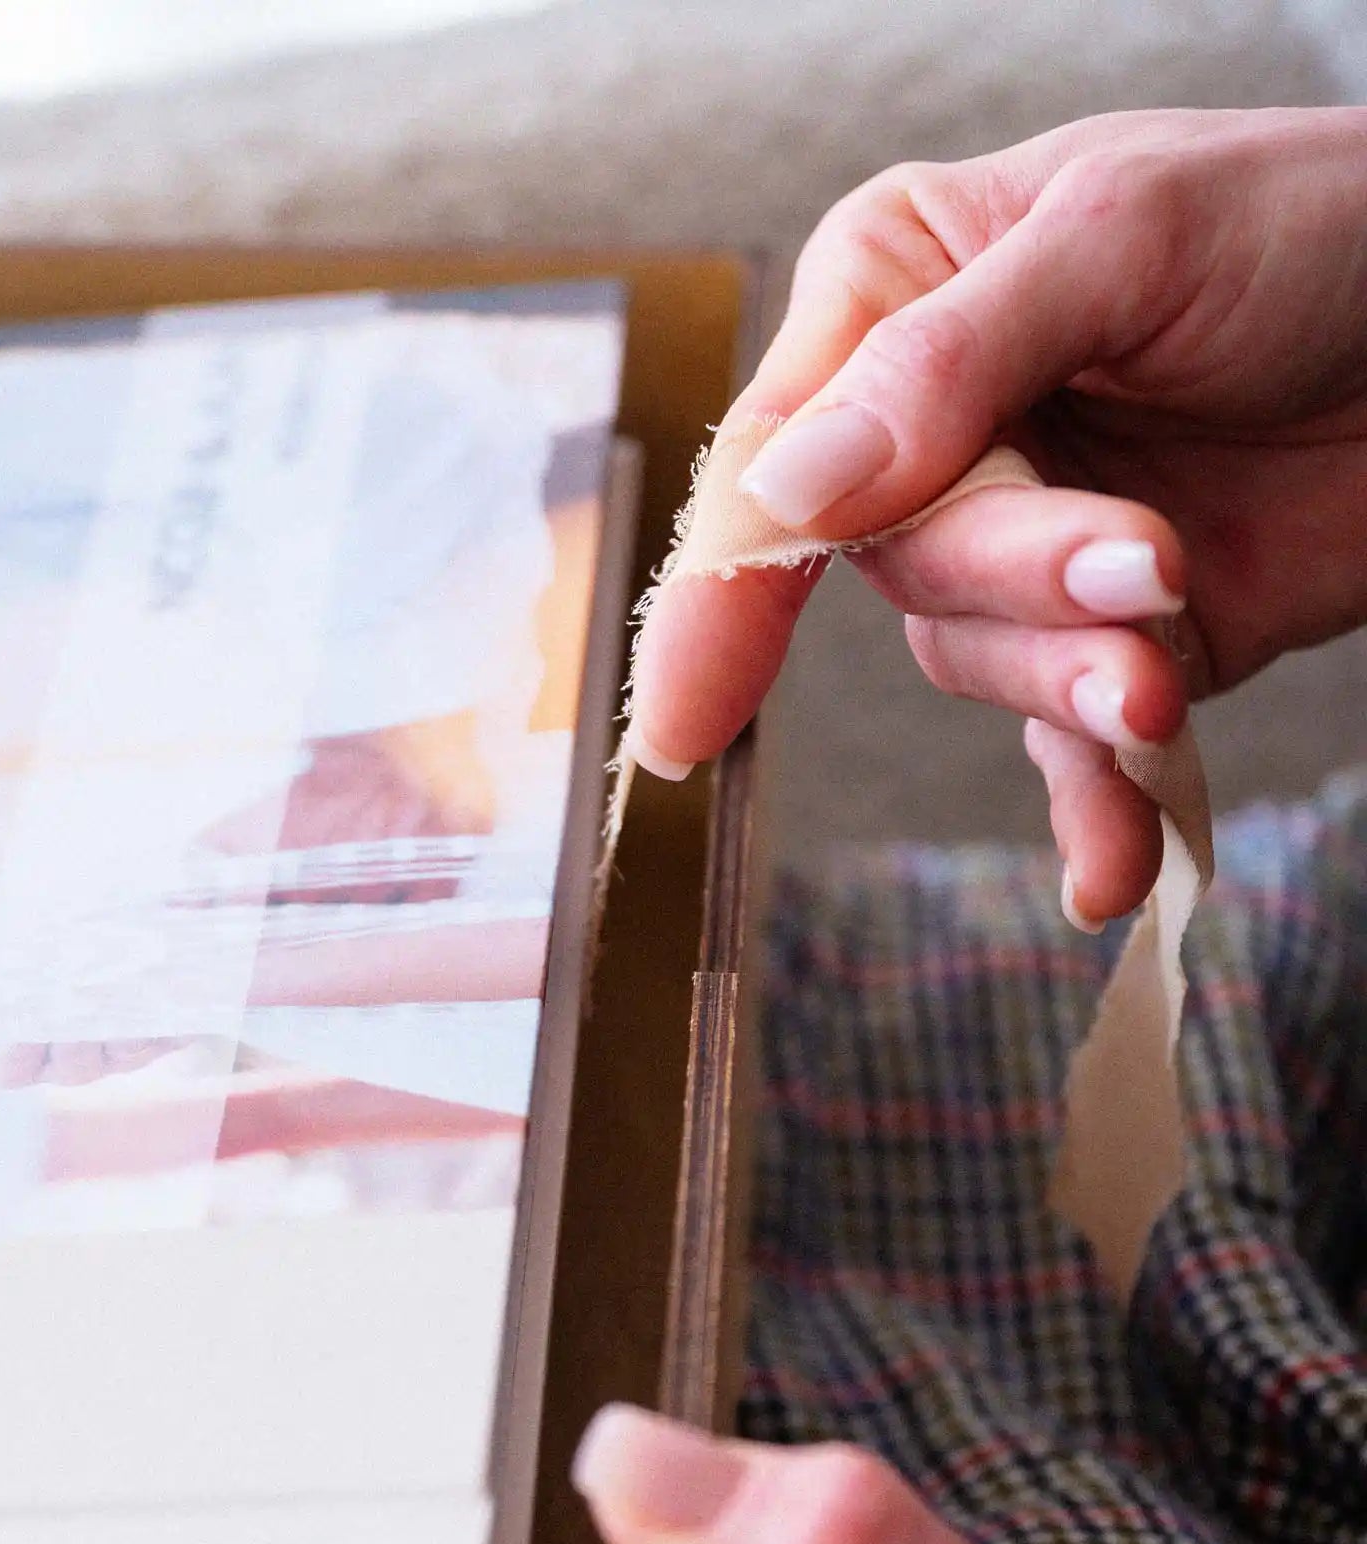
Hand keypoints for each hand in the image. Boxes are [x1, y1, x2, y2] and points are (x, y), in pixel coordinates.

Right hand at [632, 107, 1366, 925]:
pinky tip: (1111, 877)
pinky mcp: (1100, 638)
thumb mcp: (1126, 237)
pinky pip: (1065, 744)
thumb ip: (944, 362)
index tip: (683, 721)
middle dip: (1013, 576)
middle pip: (890, 566)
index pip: (773, 463)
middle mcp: (926, 438)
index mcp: (892, 304)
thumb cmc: (1317, 222)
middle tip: (1142, 560)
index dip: (722, 597)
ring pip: (972, 656)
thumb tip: (786, 494)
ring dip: (1074, 670)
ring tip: (1174, 642)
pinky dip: (1091, 809)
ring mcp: (1012, 547)